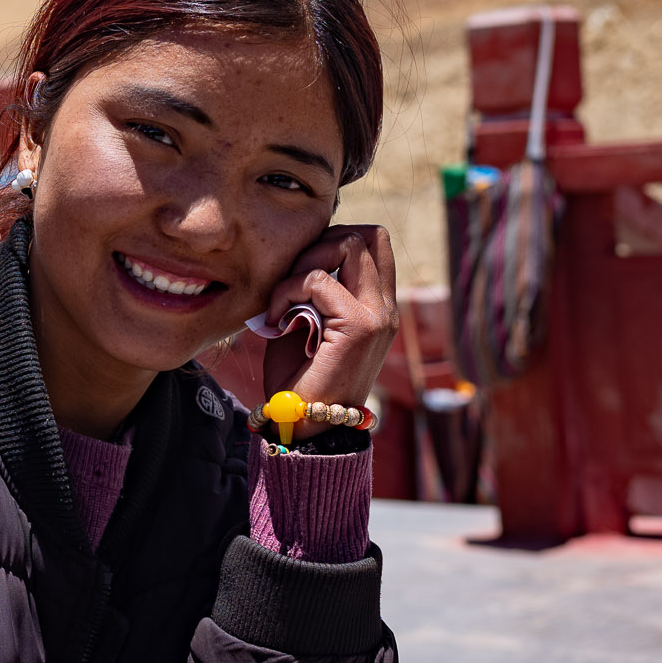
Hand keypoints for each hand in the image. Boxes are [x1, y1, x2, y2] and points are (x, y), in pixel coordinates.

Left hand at [260, 225, 397, 427]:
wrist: (303, 428)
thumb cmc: (298, 380)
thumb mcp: (306, 324)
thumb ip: (311, 290)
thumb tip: (296, 255)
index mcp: (379, 308)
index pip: (375, 244)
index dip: (335, 240)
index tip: (300, 268)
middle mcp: (386, 309)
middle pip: (371, 235)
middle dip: (323, 241)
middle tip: (292, 274)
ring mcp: (378, 316)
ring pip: (351, 244)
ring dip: (306, 261)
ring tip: (283, 295)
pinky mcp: (359, 327)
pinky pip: (319, 279)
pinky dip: (288, 289)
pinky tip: (275, 317)